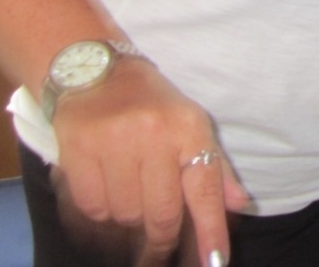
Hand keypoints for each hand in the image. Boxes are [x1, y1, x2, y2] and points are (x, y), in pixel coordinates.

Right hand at [51, 57, 249, 266]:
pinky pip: (92, 208)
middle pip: (161, 215)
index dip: (211, 232)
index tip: (214, 265)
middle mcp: (154, 134)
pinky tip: (104, 201)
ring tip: (127, 208)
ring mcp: (114, 142)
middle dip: (161, 241)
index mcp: (188, 128)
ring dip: (127, 225)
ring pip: (125, 216)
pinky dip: (99, 216)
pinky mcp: (78, 150)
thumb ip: (215, 168)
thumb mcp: (191, 125)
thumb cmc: (150, 104)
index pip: (204, 189)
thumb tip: (240, 206)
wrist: (93, 70)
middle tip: (157, 252)